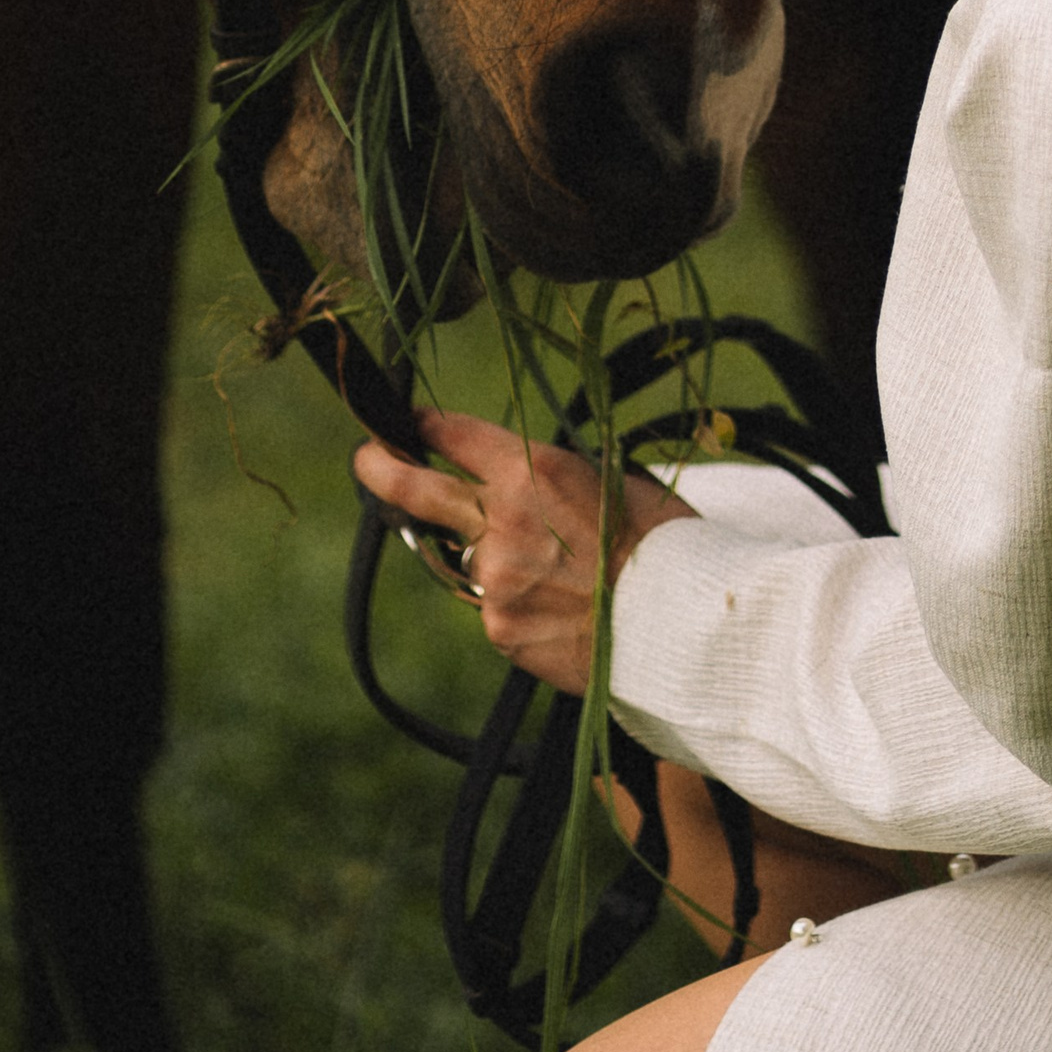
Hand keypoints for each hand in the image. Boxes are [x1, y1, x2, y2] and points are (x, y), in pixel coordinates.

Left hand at [352, 407, 691, 693]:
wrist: (685, 628)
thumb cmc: (666, 546)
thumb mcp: (611, 482)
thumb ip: (551, 483)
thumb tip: (520, 492)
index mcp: (533, 468)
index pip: (457, 435)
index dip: (430, 427)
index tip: (415, 424)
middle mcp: (501, 517)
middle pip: (417, 488)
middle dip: (382, 468)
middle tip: (367, 456)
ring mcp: (494, 576)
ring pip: (473, 559)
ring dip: (499, 562)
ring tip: (564, 577)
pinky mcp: (499, 627)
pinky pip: (495, 608)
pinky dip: (519, 607)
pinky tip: (566, 612)